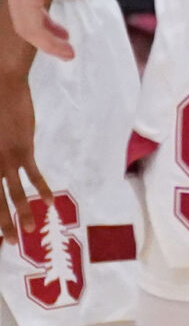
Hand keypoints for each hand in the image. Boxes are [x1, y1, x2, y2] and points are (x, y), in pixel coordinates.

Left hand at [0, 55, 48, 251]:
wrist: (0, 82)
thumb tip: (2, 168)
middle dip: (0, 222)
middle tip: (6, 243)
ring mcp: (5, 157)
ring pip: (12, 193)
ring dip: (21, 214)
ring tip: (27, 232)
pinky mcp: (22, 149)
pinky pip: (33, 175)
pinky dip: (41, 189)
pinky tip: (48, 202)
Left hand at [1, 0, 88, 60]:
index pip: (28, 12)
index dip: (46, 28)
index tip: (65, 36)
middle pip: (25, 24)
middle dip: (47, 41)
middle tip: (66, 49)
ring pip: (26, 27)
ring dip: (47, 43)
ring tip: (66, 51)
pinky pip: (30, 22)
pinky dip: (45, 37)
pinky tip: (63, 41)